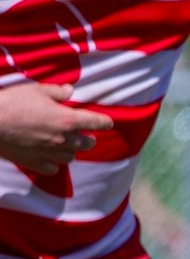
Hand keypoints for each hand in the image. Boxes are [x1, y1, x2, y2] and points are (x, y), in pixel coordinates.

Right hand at [0, 83, 115, 174]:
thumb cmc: (14, 102)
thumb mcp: (37, 90)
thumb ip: (57, 92)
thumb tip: (70, 91)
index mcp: (67, 120)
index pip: (97, 123)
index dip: (104, 122)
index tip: (107, 122)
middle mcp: (63, 139)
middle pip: (87, 144)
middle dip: (88, 139)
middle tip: (84, 134)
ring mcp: (50, 153)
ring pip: (71, 157)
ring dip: (71, 151)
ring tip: (65, 145)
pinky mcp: (35, 163)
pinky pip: (53, 168)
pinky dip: (54, 163)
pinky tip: (48, 157)